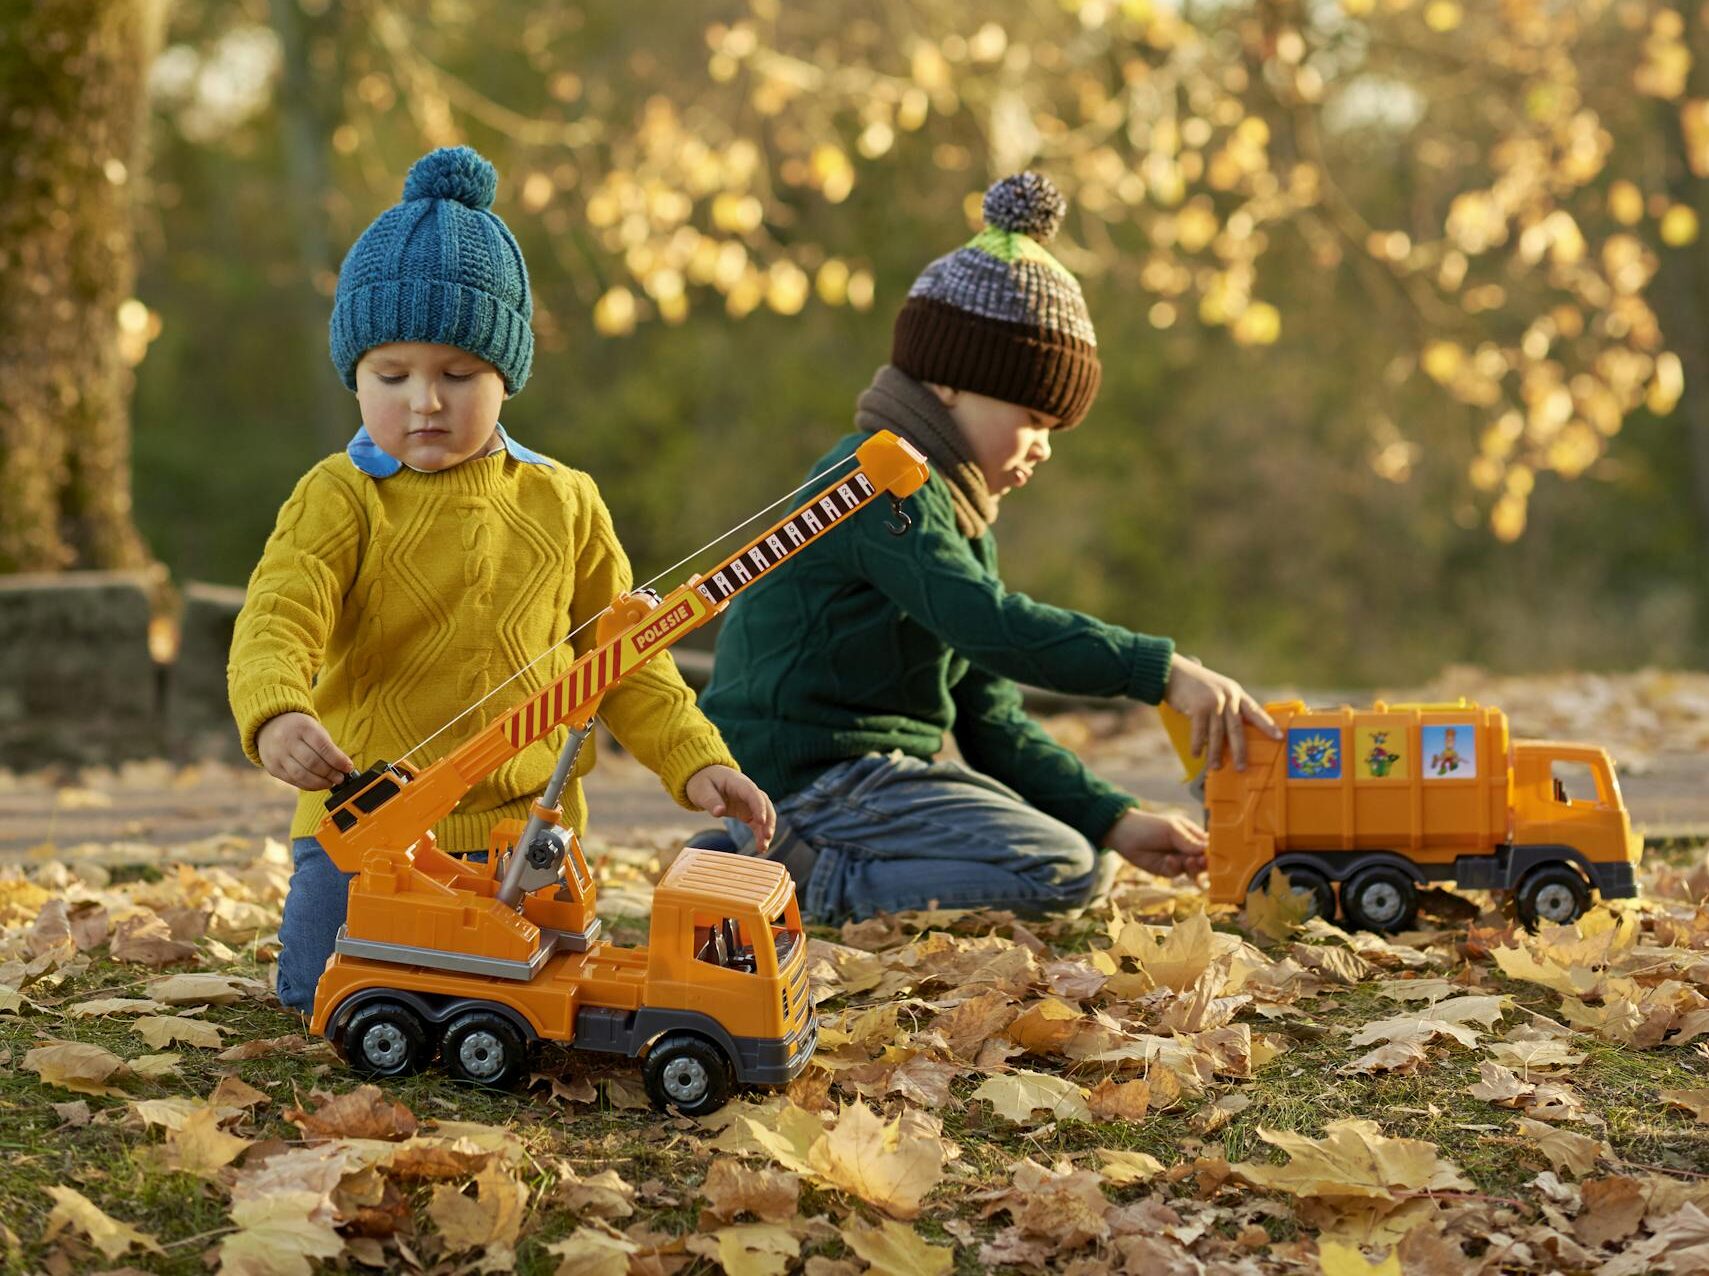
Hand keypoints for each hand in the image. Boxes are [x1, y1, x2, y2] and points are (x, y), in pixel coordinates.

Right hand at [257, 712, 354, 790]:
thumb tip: (344, 767)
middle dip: (330, 773)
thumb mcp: (315, 730)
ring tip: (330, 783)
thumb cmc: (300, 729)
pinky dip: (308, 785)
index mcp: (302, 728)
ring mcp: (277, 755)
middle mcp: (287, 741)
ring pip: (301, 775)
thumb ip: (328, 747)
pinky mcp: (273, 768)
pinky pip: (293, 781)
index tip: (348, 767)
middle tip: (340, 778)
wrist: (269, 725)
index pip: (323, 747)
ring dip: (320, 783)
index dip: (338, 760)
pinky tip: (318, 785)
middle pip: (312, 763)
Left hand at [685, 764, 775, 854]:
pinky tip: (761, 847)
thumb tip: (719, 812)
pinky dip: (760, 834)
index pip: (753, 793)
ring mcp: (749, 802)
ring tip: (763, 847)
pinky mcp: (747, 812)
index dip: (759, 806)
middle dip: (768, 820)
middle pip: (764, 804)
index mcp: (738, 783)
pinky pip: (757, 823)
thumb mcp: (702, 790)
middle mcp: (748, 791)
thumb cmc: (703, 781)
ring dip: (766, 829)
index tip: (760, 821)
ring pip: (765, 814)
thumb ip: (711, 800)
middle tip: (767, 836)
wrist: (704, 777)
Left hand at [1102, 807, 1207, 877]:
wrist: (1125, 834)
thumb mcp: (1172, 829)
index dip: (1214, 851)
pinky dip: (1174, 867)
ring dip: (1192, 868)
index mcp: (1193, 836)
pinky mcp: (1168, 870)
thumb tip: (1207, 850)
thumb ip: (1189, 841)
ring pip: (1193, 870)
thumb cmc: (1151, 825)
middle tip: (1202, 860)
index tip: (1216, 854)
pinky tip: (1168, 859)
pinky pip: (1177, 872)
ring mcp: (1179, 861)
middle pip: (1205, 861)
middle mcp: (1188, 850)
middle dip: (1205, 862)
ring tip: (1188, 861)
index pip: (1209, 846)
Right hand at [1163, 654, 1281, 771]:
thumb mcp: (1216, 689)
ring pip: (1218, 734)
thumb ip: (1225, 705)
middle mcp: (1228, 697)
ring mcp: (1213, 702)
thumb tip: (1228, 733)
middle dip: (1240, 751)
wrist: (1172, 671)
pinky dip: (1198, 745)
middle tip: (1242, 768)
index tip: (1279, 737)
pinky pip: (1200, 732)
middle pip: (1237, 729)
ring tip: (1215, 767)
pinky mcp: (1198, 707)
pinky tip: (1197, 754)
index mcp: (1235, 692)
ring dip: (1215, 753)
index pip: (1255, 711)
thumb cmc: (1192, 683)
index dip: (1267, 725)